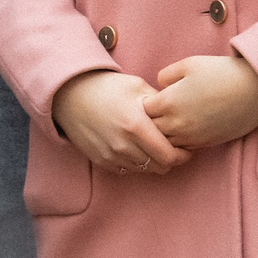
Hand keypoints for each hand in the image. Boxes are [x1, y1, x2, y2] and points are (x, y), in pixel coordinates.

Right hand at [52, 70, 189, 174]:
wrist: (71, 94)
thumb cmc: (107, 87)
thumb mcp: (138, 87)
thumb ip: (162, 104)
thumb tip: (182, 115)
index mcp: (136, 126)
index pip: (170, 156)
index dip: (183, 155)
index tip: (187, 148)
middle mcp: (123, 145)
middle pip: (160, 167)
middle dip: (171, 159)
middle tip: (174, 148)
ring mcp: (111, 155)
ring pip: (144, 170)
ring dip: (153, 161)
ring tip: (154, 146)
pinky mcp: (101, 160)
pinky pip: (127, 170)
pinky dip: (136, 163)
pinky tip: (136, 147)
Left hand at [144, 55, 257, 149]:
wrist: (255, 90)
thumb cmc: (221, 72)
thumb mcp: (189, 64)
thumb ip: (166, 75)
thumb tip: (159, 86)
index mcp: (169, 102)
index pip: (143, 110)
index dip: (146, 103)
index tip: (153, 97)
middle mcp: (177, 124)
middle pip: (151, 130)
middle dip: (152, 121)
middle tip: (160, 110)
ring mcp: (191, 137)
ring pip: (166, 143)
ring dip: (165, 134)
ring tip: (174, 120)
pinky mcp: (206, 144)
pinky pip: (184, 148)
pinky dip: (181, 141)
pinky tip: (188, 127)